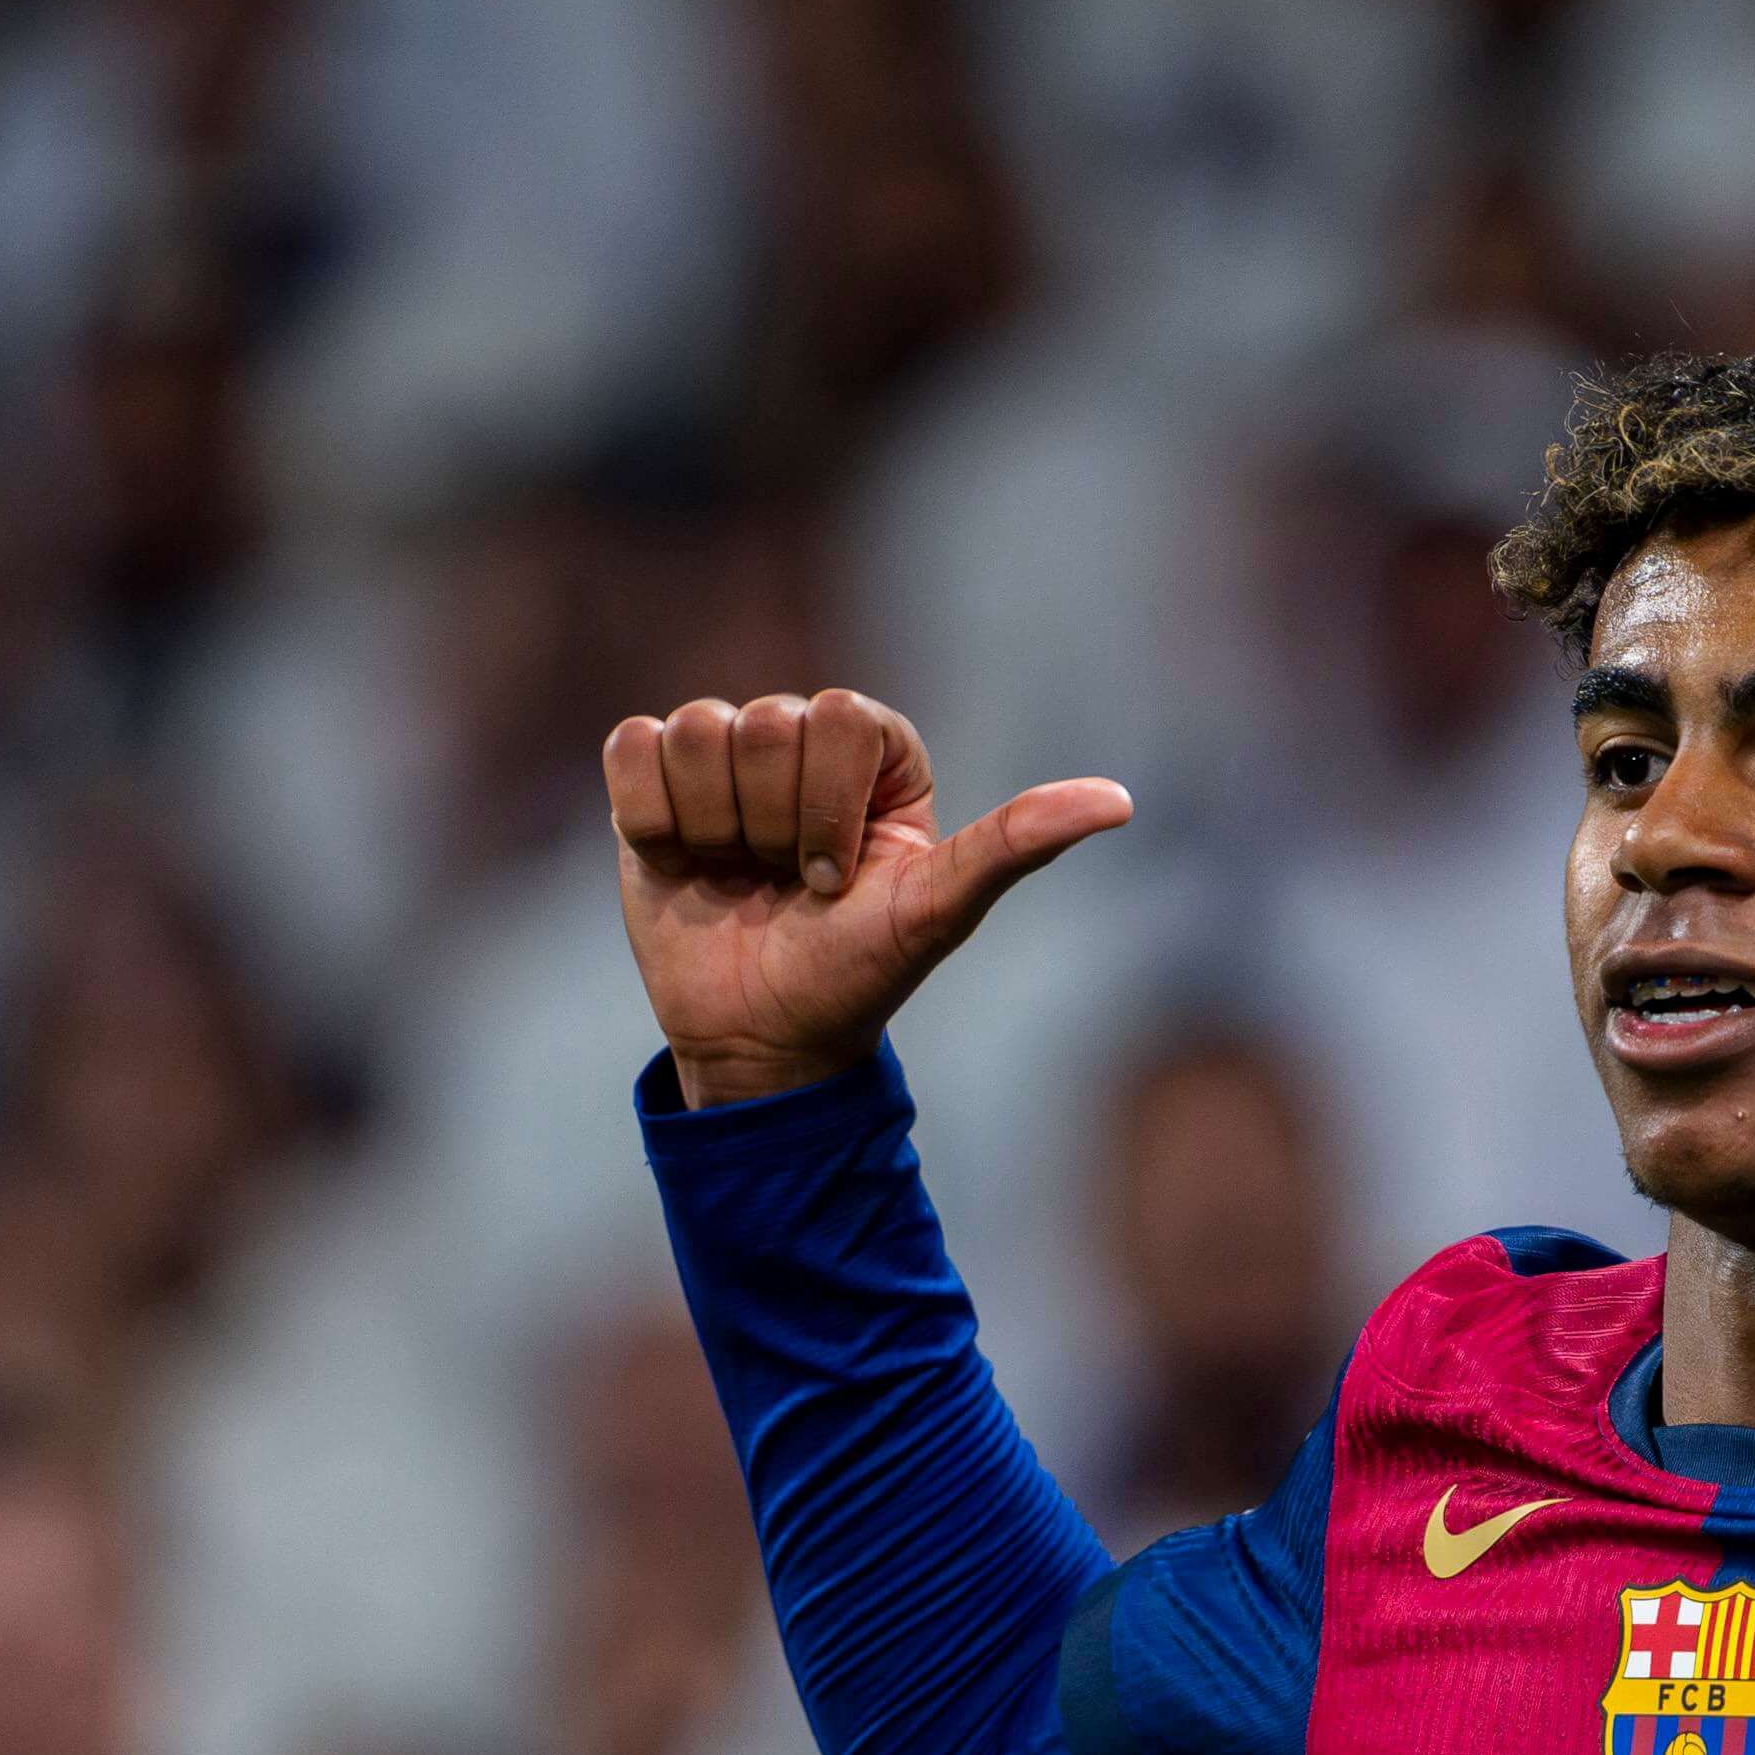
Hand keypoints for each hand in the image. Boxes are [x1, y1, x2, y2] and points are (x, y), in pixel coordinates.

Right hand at [608, 689, 1130, 1106]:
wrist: (763, 1038)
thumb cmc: (858, 974)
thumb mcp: (939, 911)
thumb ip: (1018, 843)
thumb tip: (1121, 801)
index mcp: (878, 749)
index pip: (839, 716)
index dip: (828, 808)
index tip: (836, 879)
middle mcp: (802, 738)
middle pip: (762, 723)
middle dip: (772, 826)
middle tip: (788, 884)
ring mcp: (723, 758)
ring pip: (694, 731)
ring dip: (712, 827)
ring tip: (737, 875)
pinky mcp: (652, 784)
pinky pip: (633, 747)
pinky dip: (652, 819)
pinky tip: (685, 865)